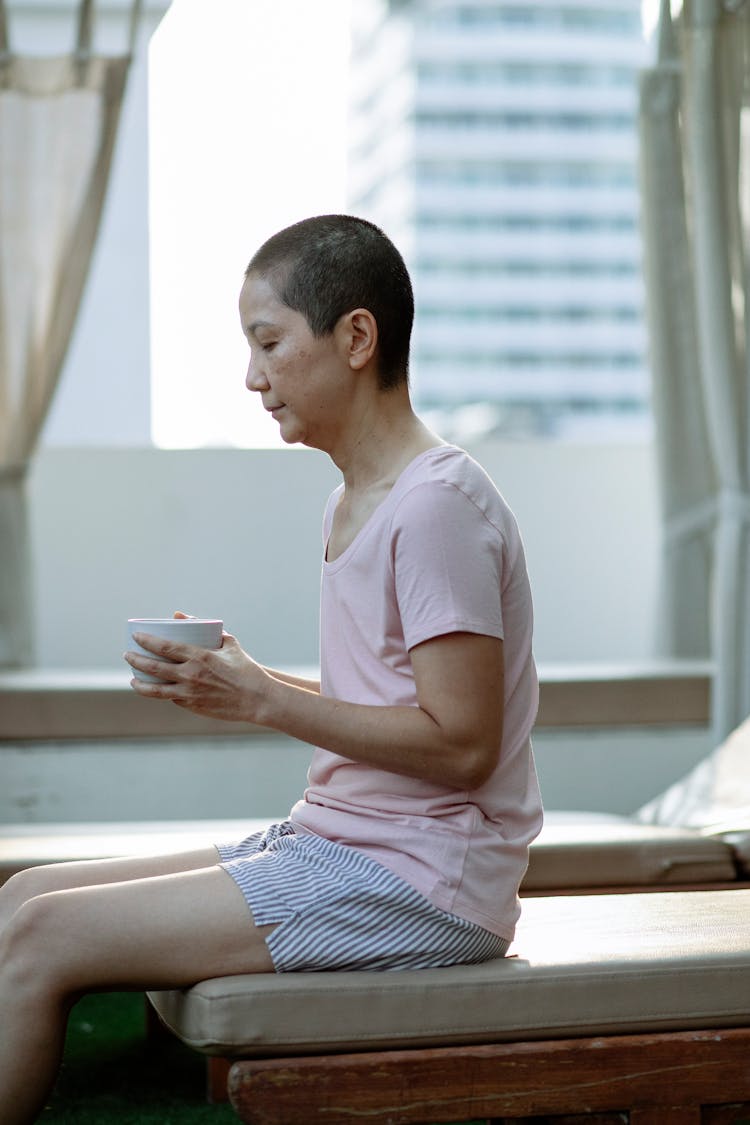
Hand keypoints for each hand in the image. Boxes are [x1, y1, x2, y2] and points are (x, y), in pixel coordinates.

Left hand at [124, 627, 269, 723]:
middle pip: (153, 667)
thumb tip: (180, 616)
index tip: (135, 636)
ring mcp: (189, 693)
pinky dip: (162, 693)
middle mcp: (191, 675)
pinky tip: (157, 688)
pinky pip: (171, 698)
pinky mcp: (191, 707)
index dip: (146, 641)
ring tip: (133, 679)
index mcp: (199, 656)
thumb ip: (205, 628)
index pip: (164, 647)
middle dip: (135, 660)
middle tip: (128, 655)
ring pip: (155, 690)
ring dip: (140, 684)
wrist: (257, 699)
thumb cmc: (245, 668)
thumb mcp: (229, 643)